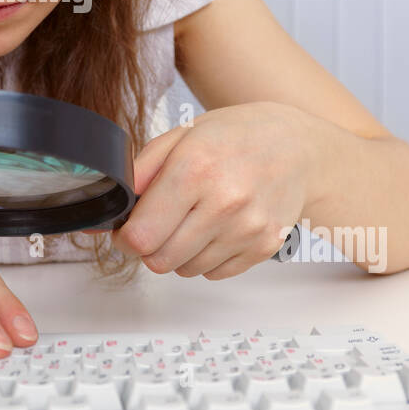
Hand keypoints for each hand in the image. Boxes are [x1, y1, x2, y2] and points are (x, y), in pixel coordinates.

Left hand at [87, 103, 312, 279]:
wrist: (298, 147)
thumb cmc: (237, 136)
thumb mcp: (181, 135)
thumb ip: (140, 171)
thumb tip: (110, 209)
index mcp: (195, 169)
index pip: (142, 235)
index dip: (125, 237)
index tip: (126, 230)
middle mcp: (224, 202)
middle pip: (160, 260)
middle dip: (149, 247)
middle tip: (158, 224)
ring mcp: (248, 228)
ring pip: (186, 270)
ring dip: (179, 253)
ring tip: (193, 219)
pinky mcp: (264, 247)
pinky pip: (215, 274)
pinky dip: (207, 258)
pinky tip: (216, 228)